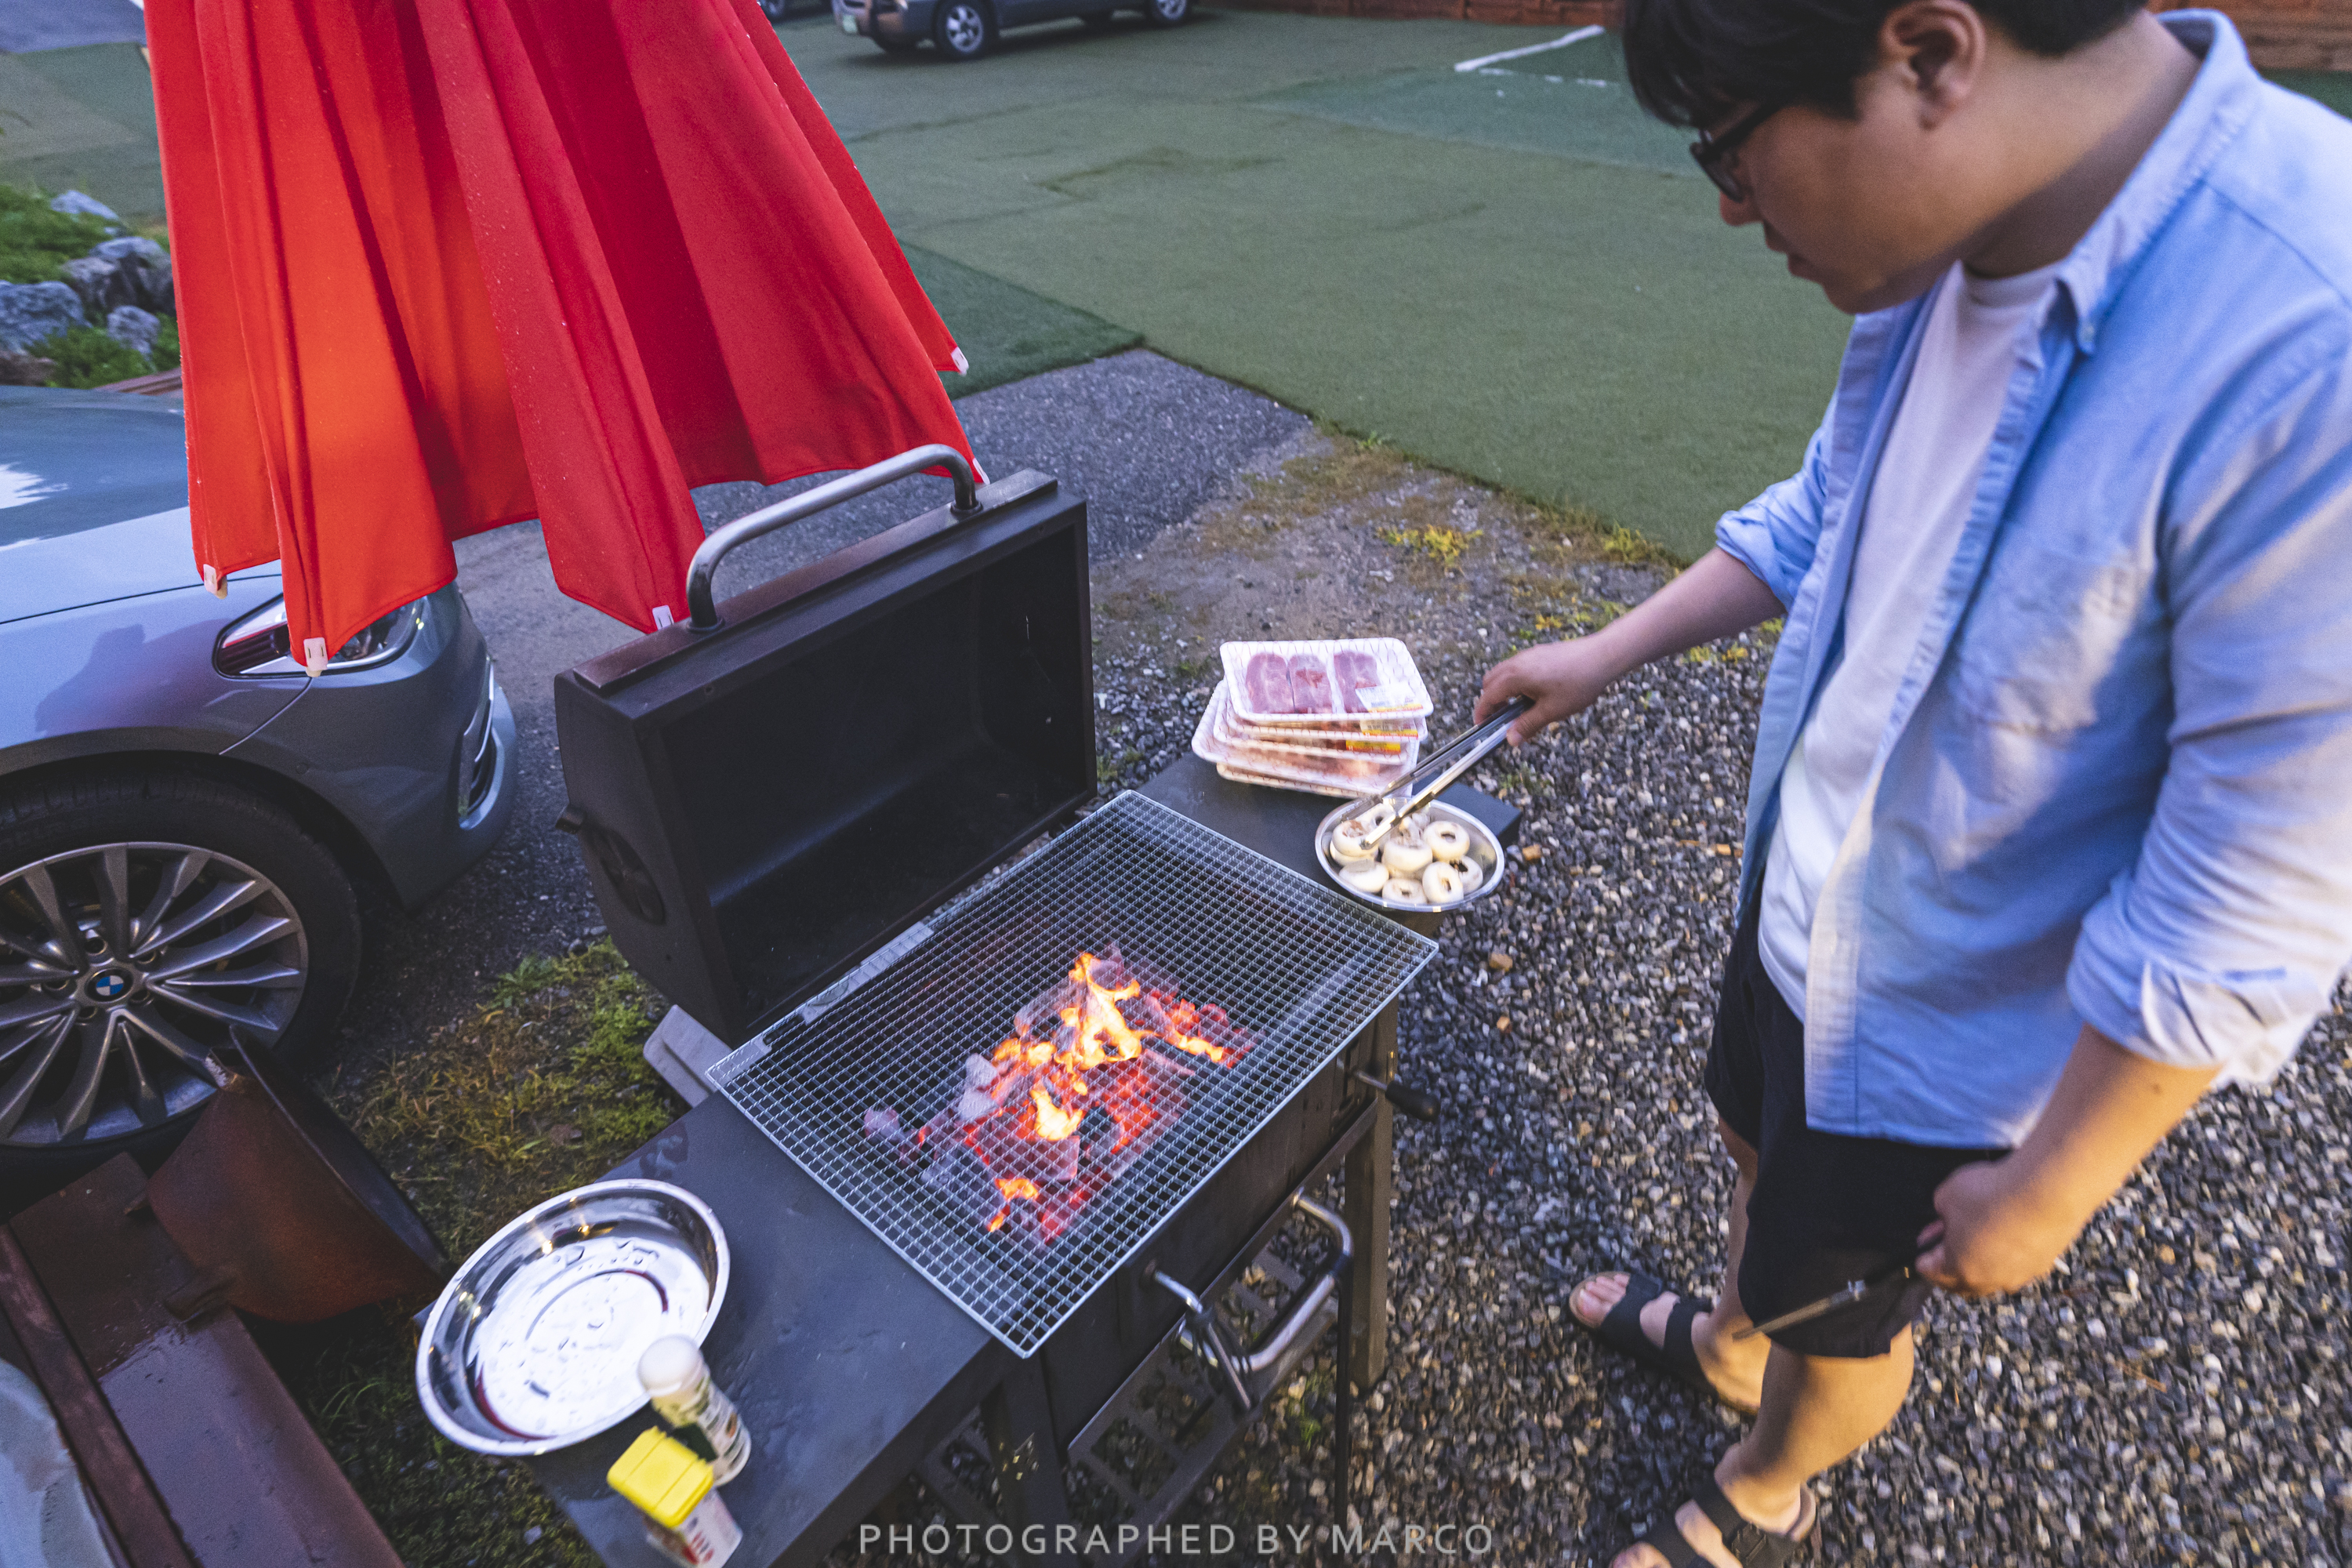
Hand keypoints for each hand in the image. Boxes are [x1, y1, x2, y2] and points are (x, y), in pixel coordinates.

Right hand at [1474, 637, 1624, 744]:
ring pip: (1504, 673)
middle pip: (1490, 681)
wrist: (1601, 657)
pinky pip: (1517, 667)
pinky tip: (1536, 693)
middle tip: (1502, 718)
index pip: (1487, 696)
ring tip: (1521, 707)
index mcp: (1515, 677)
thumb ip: (1527, 725)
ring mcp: (1528, 655)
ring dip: (1504, 690)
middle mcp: (1517, 662)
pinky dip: (1516, 681)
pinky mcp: (1539, 652)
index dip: (1482, 713)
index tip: (1482, 726)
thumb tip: (1511, 739)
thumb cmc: (1578, 683)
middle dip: (1491, 700)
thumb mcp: (1551, 711)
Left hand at [1915, 1157, 2086, 1297]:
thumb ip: (1940, 1213)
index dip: (1925, 1257)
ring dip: (1982, 1262)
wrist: (2045, 1192)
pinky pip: (2018, 1265)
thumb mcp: (1945, 1196)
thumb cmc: (1990, 1195)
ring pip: (1993, 1276)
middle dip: (1951, 1267)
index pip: (1932, 1272)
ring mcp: (2019, 1275)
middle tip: (1947, 1244)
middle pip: (1963, 1282)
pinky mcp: (2043, 1264)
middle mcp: (1990, 1280)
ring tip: (1978, 1237)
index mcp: (1959, 1269)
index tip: (1923, 1246)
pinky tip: (2007, 1234)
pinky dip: (2009, 1255)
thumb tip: (1946, 1218)